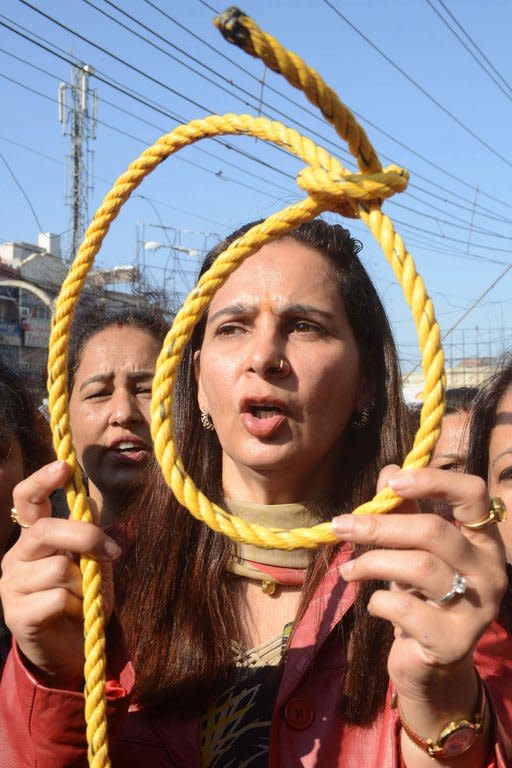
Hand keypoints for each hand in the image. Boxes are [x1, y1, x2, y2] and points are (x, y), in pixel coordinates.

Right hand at [0, 461, 120, 689]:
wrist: (72, 651)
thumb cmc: (83, 599)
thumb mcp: (92, 562)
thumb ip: (89, 535)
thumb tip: (92, 505)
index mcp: (34, 537)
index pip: (27, 499)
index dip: (42, 479)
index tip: (64, 465)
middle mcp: (17, 556)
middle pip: (48, 530)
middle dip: (85, 537)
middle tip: (113, 552)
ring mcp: (11, 585)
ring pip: (59, 569)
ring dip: (83, 586)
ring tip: (80, 600)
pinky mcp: (16, 614)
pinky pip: (58, 598)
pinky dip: (76, 607)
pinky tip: (71, 616)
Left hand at [332, 466, 506, 707]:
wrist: (430, 664)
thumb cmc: (421, 596)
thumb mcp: (411, 549)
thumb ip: (403, 510)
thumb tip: (389, 470)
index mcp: (484, 540)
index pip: (473, 494)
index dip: (433, 480)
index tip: (392, 482)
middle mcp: (490, 571)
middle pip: (433, 531)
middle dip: (379, 526)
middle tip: (341, 525)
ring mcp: (478, 608)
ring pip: (418, 567)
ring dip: (372, 563)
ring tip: (348, 570)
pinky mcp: (456, 642)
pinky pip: (406, 608)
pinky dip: (379, 602)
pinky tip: (375, 605)